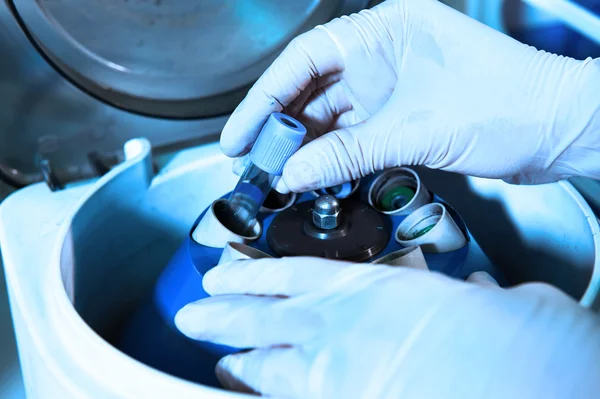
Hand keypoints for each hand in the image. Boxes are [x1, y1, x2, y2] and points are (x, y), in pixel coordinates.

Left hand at [175, 258, 599, 397]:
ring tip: (220, 362)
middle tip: (192, 314)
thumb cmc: (516, 342)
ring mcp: (341, 378)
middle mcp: (346, 330)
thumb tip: (472, 298)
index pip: (294, 273)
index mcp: (373, 290)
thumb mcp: (485, 302)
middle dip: (223, 316)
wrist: (532, 382)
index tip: (225, 269)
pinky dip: (270, 395)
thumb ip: (462, 298)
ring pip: (271, 367)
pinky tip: (253, 393)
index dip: (254, 271)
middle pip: (266, 318)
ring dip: (241, 362)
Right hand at [221, 0, 599, 192]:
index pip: (305, 59)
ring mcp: (393, 88)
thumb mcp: (418, 129)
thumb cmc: (511, 105)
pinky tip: (314, 179)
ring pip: (332, 119)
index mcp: (386, 31)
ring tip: (277, 178)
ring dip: (306, 149)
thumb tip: (294, 173)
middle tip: (252, 163)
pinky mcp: (403, 117)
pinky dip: (335, 159)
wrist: (560, 133)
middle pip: (313, 91)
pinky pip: (355, 138)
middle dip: (280, 129)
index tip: (240, 132)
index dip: (264, 98)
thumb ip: (349, 153)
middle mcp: (384, 55)